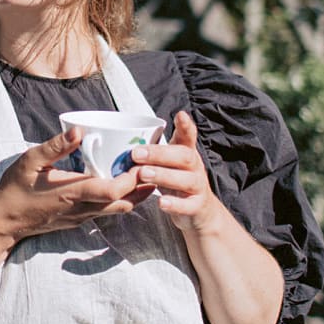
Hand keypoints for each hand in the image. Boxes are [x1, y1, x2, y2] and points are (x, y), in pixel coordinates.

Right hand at [0, 127, 147, 242]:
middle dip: (142, 186)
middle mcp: (82, 208)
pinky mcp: (80, 220)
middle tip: (151, 164)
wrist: (4, 220)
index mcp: (72, 192)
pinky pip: (108, 211)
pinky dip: (122, 199)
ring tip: (144, 173)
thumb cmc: (15, 187)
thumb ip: (55, 146)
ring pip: (119, 210)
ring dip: (135, 194)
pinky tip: (123, 184)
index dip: (132, 179)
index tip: (141, 160)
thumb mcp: (30, 160)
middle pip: (124, 203)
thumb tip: (79, 130)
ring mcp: (82, 217)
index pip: (112, 191)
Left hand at [130, 111, 220, 231]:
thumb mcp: (169, 161)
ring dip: (163, 176)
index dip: (185, 126)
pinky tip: (160, 202)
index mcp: (187, 152)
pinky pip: (187, 205)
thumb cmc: (177, 179)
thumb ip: (153, 151)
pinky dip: (174, 204)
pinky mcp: (197, 206)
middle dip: (159, 154)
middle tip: (136, 153)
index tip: (180, 115)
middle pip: (184, 156)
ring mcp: (198, 186)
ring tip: (143, 174)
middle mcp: (195, 167)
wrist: (199, 208)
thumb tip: (124, 141)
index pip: (189, 136)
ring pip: (186, 180)